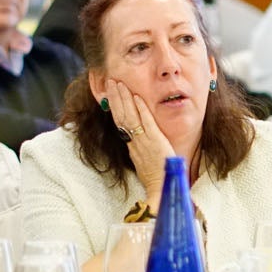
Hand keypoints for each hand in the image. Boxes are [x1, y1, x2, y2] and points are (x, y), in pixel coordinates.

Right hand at [103, 81, 179, 200]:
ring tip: (119, 83)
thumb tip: (139, 145)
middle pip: (120, 116)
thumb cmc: (156, 179)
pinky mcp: (155, 142)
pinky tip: (137, 97)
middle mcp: (134, 142)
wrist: (161, 189)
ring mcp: (143, 141)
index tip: (111, 94)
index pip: (120, 123)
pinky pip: (146, 122)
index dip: (114, 107)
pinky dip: (141, 109)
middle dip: (115, 97)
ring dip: (124, 98)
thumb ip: (141, 152)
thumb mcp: (143, 164)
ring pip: (130, 116)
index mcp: (132, 147)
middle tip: (110, 81)